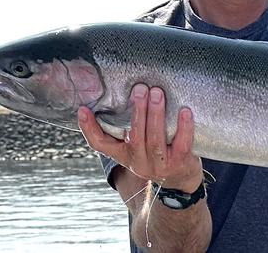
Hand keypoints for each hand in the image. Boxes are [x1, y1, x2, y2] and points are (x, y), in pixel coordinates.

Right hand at [78, 84, 202, 191]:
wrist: (181, 180)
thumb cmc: (156, 153)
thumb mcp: (138, 146)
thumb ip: (130, 128)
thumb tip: (125, 92)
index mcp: (123, 154)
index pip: (100, 144)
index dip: (89, 128)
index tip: (83, 110)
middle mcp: (138, 161)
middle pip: (134, 136)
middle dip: (137, 110)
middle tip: (140, 88)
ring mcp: (159, 165)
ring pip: (155, 139)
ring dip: (156, 114)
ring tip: (157, 93)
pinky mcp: (180, 163)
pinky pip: (181, 144)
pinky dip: (184, 127)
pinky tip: (185, 111)